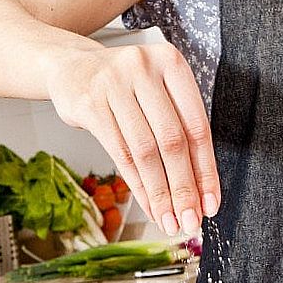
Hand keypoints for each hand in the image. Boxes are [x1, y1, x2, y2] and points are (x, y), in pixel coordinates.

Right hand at [44, 43, 218, 236]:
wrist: (72, 68)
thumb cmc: (124, 86)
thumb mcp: (156, 92)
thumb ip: (178, 128)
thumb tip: (199, 190)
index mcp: (171, 62)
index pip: (197, 126)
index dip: (206, 170)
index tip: (210, 203)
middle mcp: (144, 69)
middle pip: (172, 141)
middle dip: (184, 188)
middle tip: (191, 220)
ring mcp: (114, 85)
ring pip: (145, 152)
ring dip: (160, 193)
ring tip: (168, 219)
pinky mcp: (90, 104)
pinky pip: (119, 153)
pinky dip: (137, 185)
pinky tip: (147, 204)